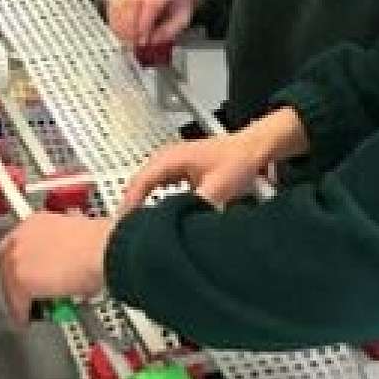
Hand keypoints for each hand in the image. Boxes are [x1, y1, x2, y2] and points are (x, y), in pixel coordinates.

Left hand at [0, 213, 113, 326]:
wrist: (103, 250)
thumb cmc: (102, 244)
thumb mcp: (77, 240)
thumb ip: (64, 252)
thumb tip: (67, 270)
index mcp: (37, 221)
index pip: (19, 243)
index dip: (24, 262)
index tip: (31, 272)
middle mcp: (22, 236)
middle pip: (7, 262)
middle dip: (15, 279)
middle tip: (27, 293)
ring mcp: (19, 258)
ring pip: (10, 282)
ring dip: (19, 297)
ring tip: (30, 309)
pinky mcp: (21, 279)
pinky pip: (17, 301)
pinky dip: (22, 312)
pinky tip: (27, 319)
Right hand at [106, 0, 198, 54]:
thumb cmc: (181, 6)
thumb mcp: (182, 21)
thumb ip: (167, 32)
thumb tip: (150, 43)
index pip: (151, 3)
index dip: (144, 24)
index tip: (143, 41)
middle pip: (132, 0)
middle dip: (130, 25)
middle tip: (132, 42)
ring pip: (121, 1)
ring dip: (120, 24)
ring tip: (125, 40)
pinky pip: (115, 3)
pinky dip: (115, 19)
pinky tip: (118, 32)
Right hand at [119, 109, 304, 211]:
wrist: (253, 148)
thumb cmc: (238, 159)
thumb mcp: (218, 188)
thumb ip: (197, 205)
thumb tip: (181, 224)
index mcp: (170, 158)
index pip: (140, 183)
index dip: (129, 205)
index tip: (125, 224)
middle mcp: (167, 158)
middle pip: (138, 184)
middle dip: (131, 206)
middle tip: (127, 230)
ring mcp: (172, 163)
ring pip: (146, 185)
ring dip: (140, 203)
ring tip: (137, 224)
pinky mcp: (179, 170)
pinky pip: (157, 186)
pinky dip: (152, 199)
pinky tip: (154, 214)